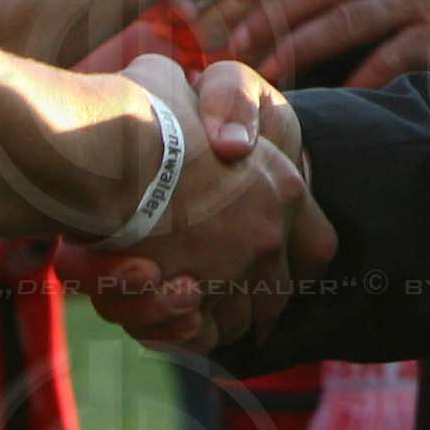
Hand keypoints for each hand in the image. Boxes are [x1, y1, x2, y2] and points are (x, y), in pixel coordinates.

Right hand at [71, 58, 332, 354]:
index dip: (297, 258)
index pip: (319, 248)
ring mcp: (231, 274)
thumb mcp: (202, 94)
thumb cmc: (148, 111)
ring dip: (210, 314)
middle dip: (249, 297)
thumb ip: (219, 112)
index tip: (272, 260)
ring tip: (179, 294)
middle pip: (276, 294)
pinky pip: (196, 335)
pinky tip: (161, 308)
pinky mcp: (187, 301)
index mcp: (286, 191)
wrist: (110, 149)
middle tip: (212, 286)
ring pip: (235, 320)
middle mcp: (268, 239)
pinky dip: (179, 330)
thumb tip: (219, 127)